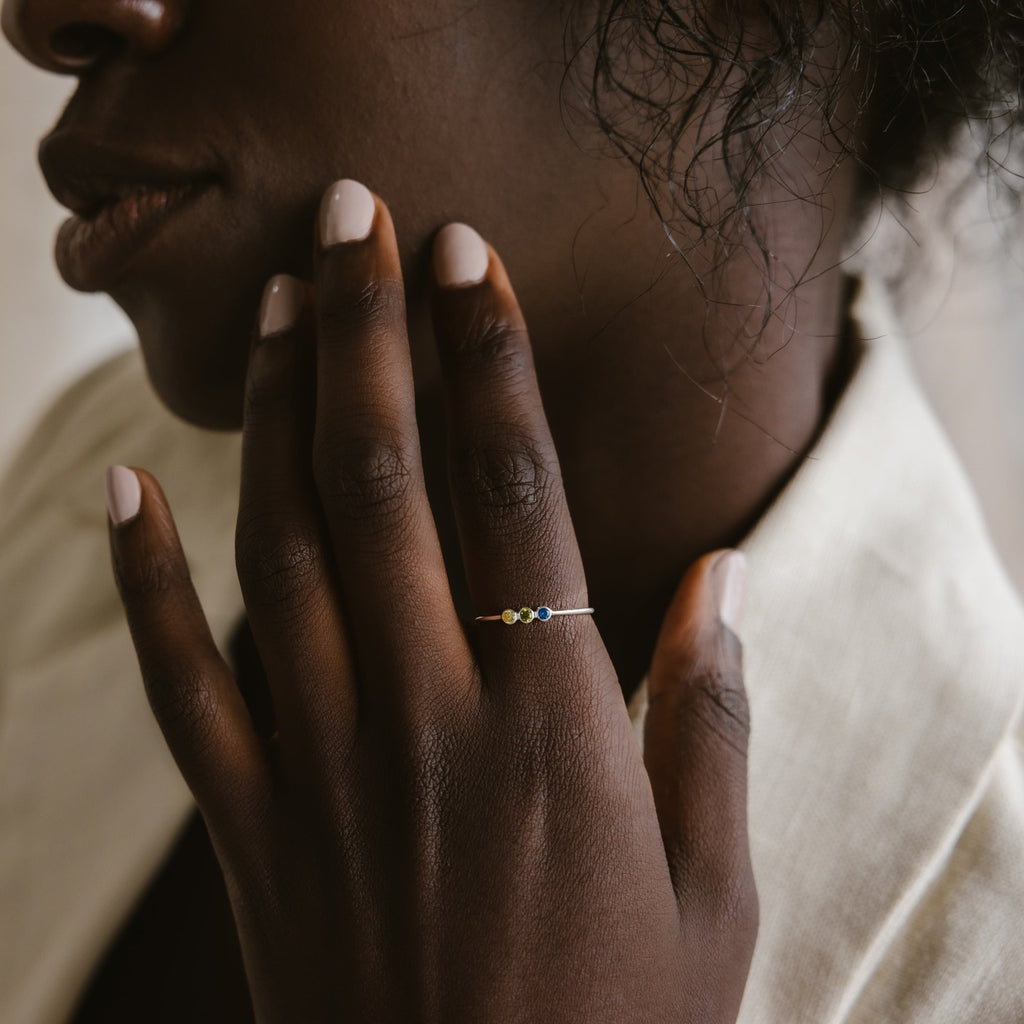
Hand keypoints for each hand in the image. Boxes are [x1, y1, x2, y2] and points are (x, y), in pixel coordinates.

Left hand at [106, 179, 756, 1022]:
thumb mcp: (712, 886)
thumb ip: (708, 717)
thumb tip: (720, 572)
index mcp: (558, 727)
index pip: (516, 494)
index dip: (490, 362)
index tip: (466, 259)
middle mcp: (429, 719)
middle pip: (384, 482)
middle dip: (370, 333)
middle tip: (353, 217)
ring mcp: (322, 770)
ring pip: (282, 549)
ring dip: (279, 413)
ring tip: (281, 303)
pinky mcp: (250, 826)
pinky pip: (179, 680)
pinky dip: (142, 577)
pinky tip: (120, 485)